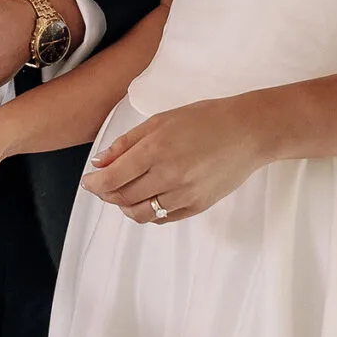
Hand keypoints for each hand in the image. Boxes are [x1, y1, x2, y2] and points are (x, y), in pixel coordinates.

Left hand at [81, 98, 265, 224]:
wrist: (249, 132)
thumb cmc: (206, 119)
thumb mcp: (162, 120)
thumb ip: (128, 143)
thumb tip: (100, 162)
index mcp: (156, 149)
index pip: (113, 178)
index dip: (94, 184)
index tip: (88, 182)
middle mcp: (168, 175)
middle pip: (123, 198)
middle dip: (107, 194)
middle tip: (104, 186)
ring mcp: (185, 194)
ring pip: (141, 213)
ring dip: (126, 206)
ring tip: (125, 194)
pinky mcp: (198, 206)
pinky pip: (163, 218)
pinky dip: (149, 212)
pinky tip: (148, 198)